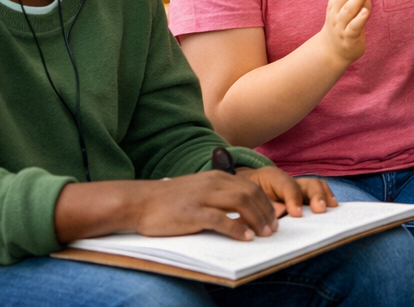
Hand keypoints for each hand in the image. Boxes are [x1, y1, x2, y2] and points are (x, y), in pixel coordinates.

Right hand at [128, 170, 280, 240]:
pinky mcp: (192, 213)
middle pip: (251, 193)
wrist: (139, 201)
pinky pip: (221, 220)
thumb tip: (242, 208)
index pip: (251, 187)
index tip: (274, 217)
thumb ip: (219, 194)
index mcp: (217, 177)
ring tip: (264, 233)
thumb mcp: (199, 189)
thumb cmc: (169, 199)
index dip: (266, 203)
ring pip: (241, 203)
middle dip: (267, 211)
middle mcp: (213, 183)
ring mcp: (203, 197)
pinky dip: (237, 229)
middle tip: (273, 228)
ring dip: (257, 219)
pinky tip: (245, 237)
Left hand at [239, 165, 337, 216]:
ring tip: (331, 208)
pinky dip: (325, 196)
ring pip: (315, 185)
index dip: (293, 199)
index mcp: (270, 178)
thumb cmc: (240, 195)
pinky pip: (317, 191)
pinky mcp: (298, 195)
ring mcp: (294, 186)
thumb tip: (279, 213)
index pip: (288, 186)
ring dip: (324, 196)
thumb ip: (258, 206)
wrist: (235, 187)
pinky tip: (332, 206)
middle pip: (306, 183)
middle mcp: (286, 180)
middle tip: (319, 210)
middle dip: (316, 196)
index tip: (296, 214)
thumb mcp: (242, 200)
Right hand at [319, 0, 371, 66]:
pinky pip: (353, 28)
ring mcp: (341, 25)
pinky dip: (359, 19)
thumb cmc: (346, 21)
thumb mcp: (352, 1)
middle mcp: (336, 12)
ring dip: (356, 0)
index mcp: (335, 2)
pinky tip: (366, 12)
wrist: (333, 50)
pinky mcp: (349, 38)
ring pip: (348, 11)